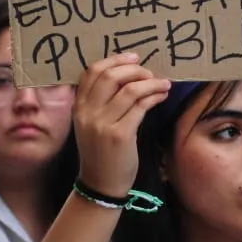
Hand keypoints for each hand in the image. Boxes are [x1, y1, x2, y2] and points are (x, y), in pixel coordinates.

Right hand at [73, 53, 170, 197]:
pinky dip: (154, 97)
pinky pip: (140, 106)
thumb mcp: (91, 123)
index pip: (92, 71)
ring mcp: (103, 124)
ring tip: (163, 84)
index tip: (133, 58)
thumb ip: (101, 101)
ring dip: (150, 83)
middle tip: (149, 72)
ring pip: (129, 90)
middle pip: (111, 76)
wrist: (100, 184)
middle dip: (134, 69)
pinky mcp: (120, 135)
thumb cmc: (101, 151)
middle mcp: (87, 113)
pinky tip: (161, 96)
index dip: (114, 60)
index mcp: (79, 106)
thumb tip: (129, 75)